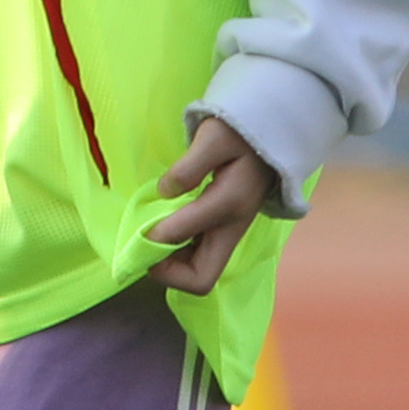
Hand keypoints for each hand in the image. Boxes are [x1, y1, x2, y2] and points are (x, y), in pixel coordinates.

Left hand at [143, 117, 283, 294]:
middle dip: (165, 271)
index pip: (186, 247)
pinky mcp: (224, 228)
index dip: (155, 245)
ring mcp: (229, 232)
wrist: (271, 130)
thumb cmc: (240, 132)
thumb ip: (189, 167)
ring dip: (170, 263)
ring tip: (148, 237)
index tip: (137, 229)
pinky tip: (163, 229)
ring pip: (199, 270)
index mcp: (228, 208)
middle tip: (141, 246)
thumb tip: (165, 192)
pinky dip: (177, 252)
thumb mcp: (213, 138)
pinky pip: (199, 255)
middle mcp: (231, 229)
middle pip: (200, 279)